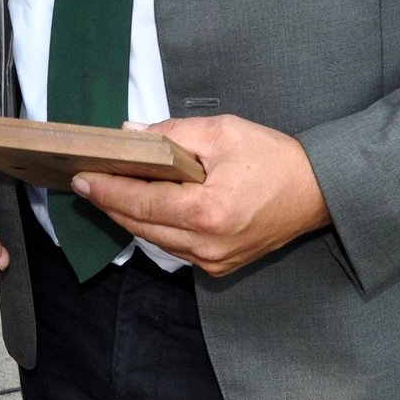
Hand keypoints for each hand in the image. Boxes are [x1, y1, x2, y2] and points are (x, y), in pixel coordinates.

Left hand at [72, 116, 330, 276]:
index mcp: (207, 211)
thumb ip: (172, 134)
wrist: (318, 192)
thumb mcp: (222, 132)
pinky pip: (176, 249)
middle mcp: (208, 245)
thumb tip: (132, 135)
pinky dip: (156, 229)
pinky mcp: (220, 266)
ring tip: (108, 192)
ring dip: (130, 218)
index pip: (141, 203)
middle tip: (86, 183)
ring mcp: (214, 261)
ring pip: (155, 241)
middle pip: (141, 227)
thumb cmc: (273, 158)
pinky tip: (145, 208)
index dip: (107, 191)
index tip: (81, 178)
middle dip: (110, 204)